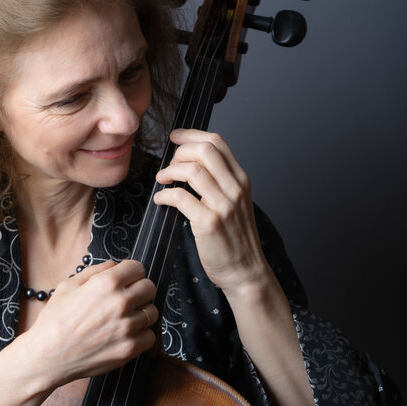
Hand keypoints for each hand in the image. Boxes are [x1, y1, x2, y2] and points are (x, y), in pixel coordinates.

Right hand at [16, 259, 157, 391]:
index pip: (138, 268)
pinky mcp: (129, 349)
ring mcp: (127, 327)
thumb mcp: (68, 286)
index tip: (127, 279)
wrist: (47, 356)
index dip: (131, 273)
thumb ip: (95, 271)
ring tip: (125, 318)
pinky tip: (126, 334)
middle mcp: (120, 303)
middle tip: (128, 298)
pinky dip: (141, 335)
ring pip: (152, 312)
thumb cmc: (54, 321)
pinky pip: (150, 336)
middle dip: (140, 290)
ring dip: (141, 313)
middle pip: (149, 288)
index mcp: (106, 283)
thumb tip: (114, 264)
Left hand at [153, 129, 268, 299]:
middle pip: (204, 150)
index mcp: (241, 180)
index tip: (175, 137)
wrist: (245, 271)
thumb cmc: (235, 239)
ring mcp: (223, 205)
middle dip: (179, 152)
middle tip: (168, 165)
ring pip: (192, 170)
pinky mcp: (209, 222)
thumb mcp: (235, 203)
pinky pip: (180, 197)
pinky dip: (165, 195)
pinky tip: (161, 200)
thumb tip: (191, 164)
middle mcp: (235, 188)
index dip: (192, 135)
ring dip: (170, 172)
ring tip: (162, 180)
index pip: (217, 142)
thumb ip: (220, 182)